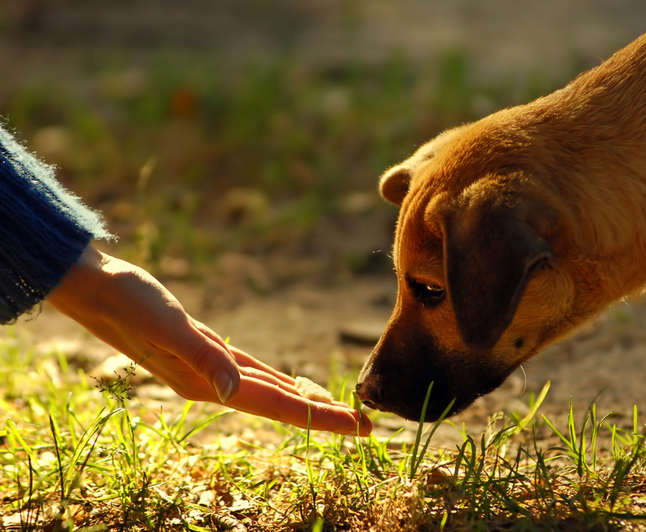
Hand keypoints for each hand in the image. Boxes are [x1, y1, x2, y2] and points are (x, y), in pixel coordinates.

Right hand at [46, 244, 371, 435]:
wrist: (94, 286)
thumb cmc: (128, 303)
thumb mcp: (167, 327)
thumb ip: (202, 358)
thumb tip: (233, 393)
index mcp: (210, 381)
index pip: (280, 405)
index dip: (322, 418)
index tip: (360, 427)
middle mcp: (213, 382)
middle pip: (283, 403)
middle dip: (324, 415)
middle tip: (367, 424)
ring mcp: (209, 368)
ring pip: (270, 390)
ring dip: (304, 401)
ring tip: (336, 409)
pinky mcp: (205, 348)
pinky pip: (252, 372)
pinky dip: (276, 381)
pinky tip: (287, 382)